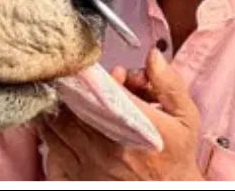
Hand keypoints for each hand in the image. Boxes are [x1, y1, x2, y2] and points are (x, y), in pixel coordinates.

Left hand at [40, 48, 203, 180]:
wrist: (171, 190)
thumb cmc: (175, 154)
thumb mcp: (185, 118)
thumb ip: (168, 85)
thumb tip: (152, 56)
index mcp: (135, 127)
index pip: (102, 92)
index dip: (95, 77)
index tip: (98, 72)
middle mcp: (108, 146)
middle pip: (72, 106)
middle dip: (71, 88)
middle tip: (75, 79)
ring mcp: (90, 164)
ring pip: (55, 126)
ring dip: (55, 108)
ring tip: (61, 96)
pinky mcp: (79, 177)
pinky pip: (52, 150)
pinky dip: (49, 134)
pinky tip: (55, 124)